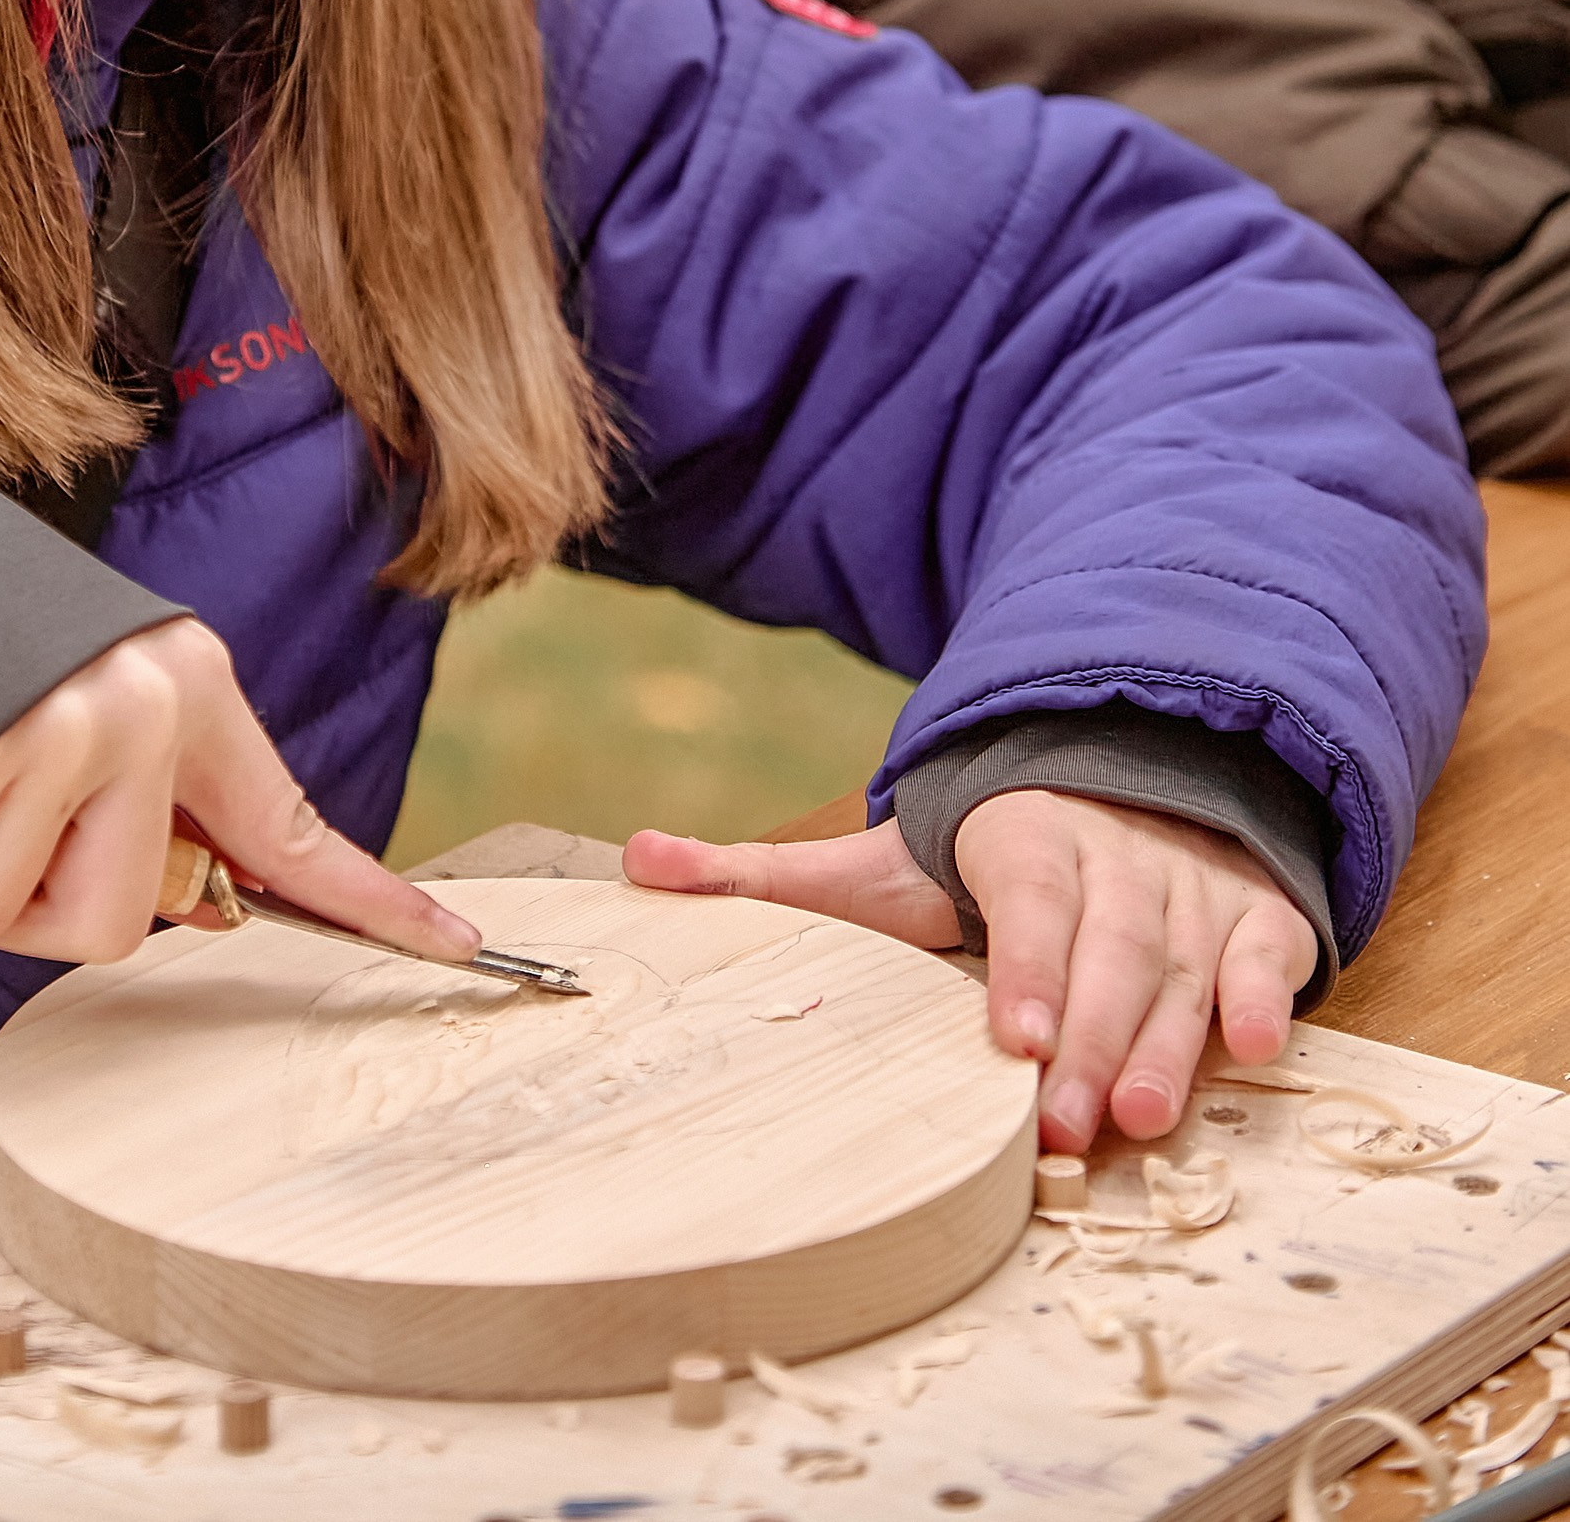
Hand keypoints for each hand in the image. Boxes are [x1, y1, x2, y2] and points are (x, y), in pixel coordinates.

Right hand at [0, 618, 484, 969]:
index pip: (290, 824)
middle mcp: (151, 705)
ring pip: (5, 912)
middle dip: (20, 904)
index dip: (375, 906)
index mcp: (187, 690)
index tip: (462, 951)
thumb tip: (181, 911)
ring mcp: (79, 721)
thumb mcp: (65, 695)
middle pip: (117, 921)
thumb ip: (128, 800)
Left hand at [623, 792, 1315, 1148]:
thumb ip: (764, 873)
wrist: (1109, 778)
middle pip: (1105, 950)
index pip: (1028, 899)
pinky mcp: (1250, 915)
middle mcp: (1112, 857)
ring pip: (1181, 967)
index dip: (1025, 964)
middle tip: (1066, 1124)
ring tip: (1139, 1119)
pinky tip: (1257, 1050)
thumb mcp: (878, 862)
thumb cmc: (977, 854)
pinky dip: (1268, 996)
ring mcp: (1188, 886)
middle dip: (1086, 1038)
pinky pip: (1269, 953)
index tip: (1010, 1037)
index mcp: (1021, 837)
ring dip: (1164, 1042)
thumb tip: (635, 861)